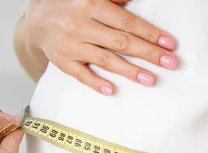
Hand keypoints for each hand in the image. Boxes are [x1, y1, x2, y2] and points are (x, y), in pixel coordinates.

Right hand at [24, 0, 178, 93]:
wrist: (37, 19)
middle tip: (170, 63)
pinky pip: (81, 75)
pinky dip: (96, 83)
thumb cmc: (71, 5)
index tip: (169, 44)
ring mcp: (72, 46)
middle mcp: (82, 26)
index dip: (150, 33)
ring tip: (150, 79)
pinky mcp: (63, 62)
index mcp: (92, 5)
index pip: (127, 22)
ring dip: (130, 71)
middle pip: (121, 42)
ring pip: (105, 60)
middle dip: (148, 54)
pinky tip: (112, 89)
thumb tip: (137, 3)